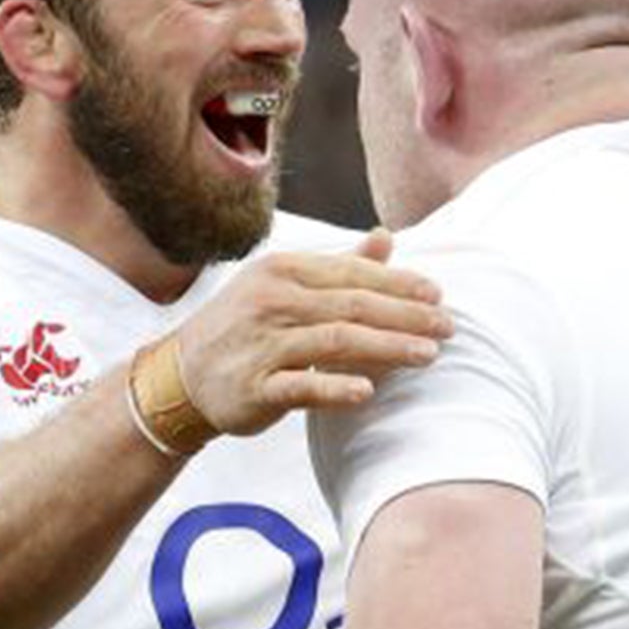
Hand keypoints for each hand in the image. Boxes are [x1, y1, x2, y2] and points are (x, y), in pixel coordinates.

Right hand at [176, 229, 450, 435]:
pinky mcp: (255, 388)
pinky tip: (368, 391)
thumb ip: (339, 266)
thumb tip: (386, 237)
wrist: (180, 376)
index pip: (353, 274)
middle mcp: (273, 302)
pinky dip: (335, 387)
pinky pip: (300, 386)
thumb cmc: (244, 328)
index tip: (438, 295)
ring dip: (387, 347)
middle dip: (407, 315)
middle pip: (353, 305)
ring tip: (427, 355)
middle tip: (448, 327)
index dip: (400, 283)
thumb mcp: (283, 286)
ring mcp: (262, 345)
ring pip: (336, 342)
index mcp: (283, 271)